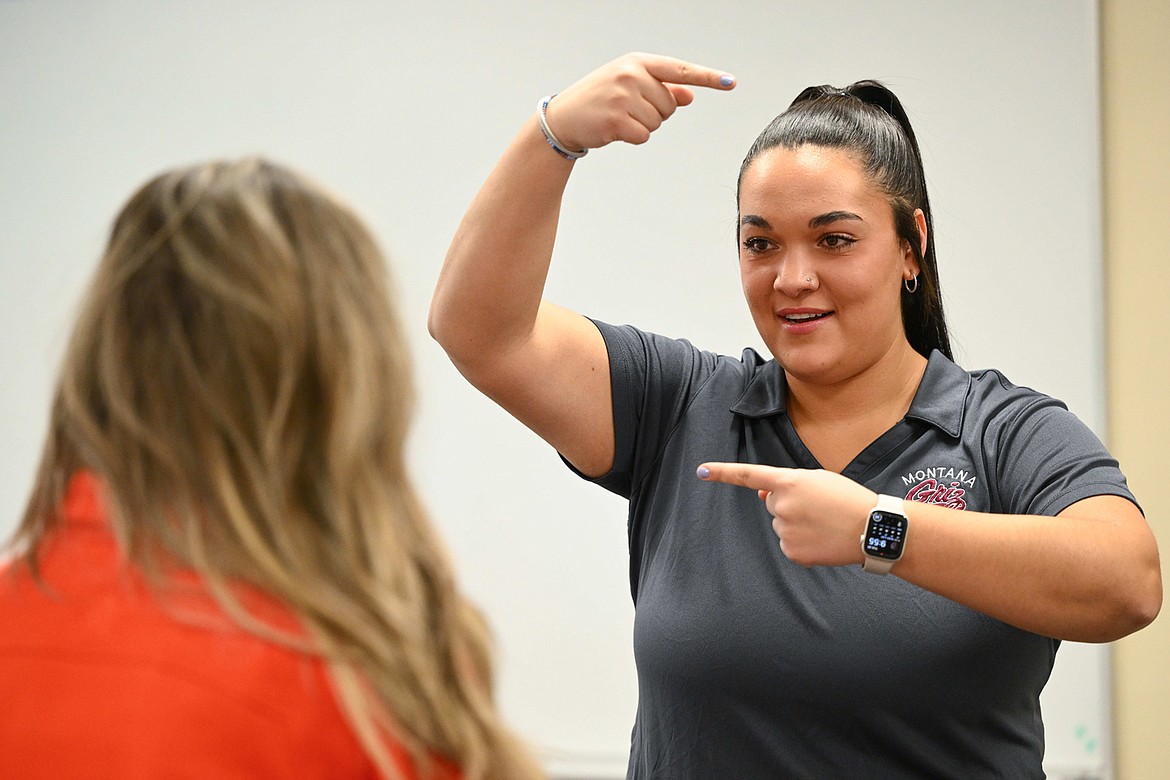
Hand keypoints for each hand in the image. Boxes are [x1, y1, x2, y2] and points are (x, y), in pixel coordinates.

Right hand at [545, 52, 734, 151]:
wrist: (564, 117)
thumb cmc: (599, 98)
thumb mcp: (629, 85)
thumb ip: (661, 88)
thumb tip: (688, 95)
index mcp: (637, 62)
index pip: (679, 70)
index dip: (707, 77)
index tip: (730, 82)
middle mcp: (631, 75)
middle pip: (670, 105)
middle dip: (656, 113)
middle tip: (629, 109)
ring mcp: (622, 96)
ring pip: (658, 122)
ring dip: (643, 126)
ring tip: (619, 117)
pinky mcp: (616, 120)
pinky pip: (644, 136)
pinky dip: (633, 137)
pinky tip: (615, 130)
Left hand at [697, 462, 876, 566]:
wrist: (871, 528)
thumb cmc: (847, 498)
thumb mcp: (818, 479)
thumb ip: (786, 483)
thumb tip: (760, 492)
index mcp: (789, 481)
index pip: (749, 475)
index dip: (723, 473)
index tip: (701, 471)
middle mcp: (782, 505)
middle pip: (772, 503)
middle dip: (788, 504)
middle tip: (817, 507)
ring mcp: (785, 530)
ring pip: (780, 524)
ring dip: (796, 523)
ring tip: (823, 522)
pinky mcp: (791, 552)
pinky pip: (788, 544)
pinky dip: (801, 542)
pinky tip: (821, 539)